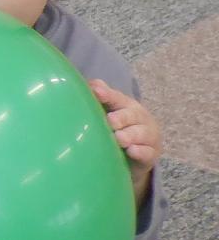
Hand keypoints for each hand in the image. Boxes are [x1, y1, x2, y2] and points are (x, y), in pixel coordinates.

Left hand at [90, 80, 158, 202]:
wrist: (143, 149)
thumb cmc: (121, 126)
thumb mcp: (111, 111)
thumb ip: (101, 97)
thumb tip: (89, 85)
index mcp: (127, 105)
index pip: (118, 98)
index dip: (107, 95)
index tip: (96, 92)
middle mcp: (140, 118)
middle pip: (132, 115)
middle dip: (121, 118)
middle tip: (110, 120)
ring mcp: (148, 136)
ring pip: (141, 134)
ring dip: (129, 136)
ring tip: (119, 138)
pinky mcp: (151, 154)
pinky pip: (147, 152)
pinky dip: (140, 152)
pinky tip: (132, 151)